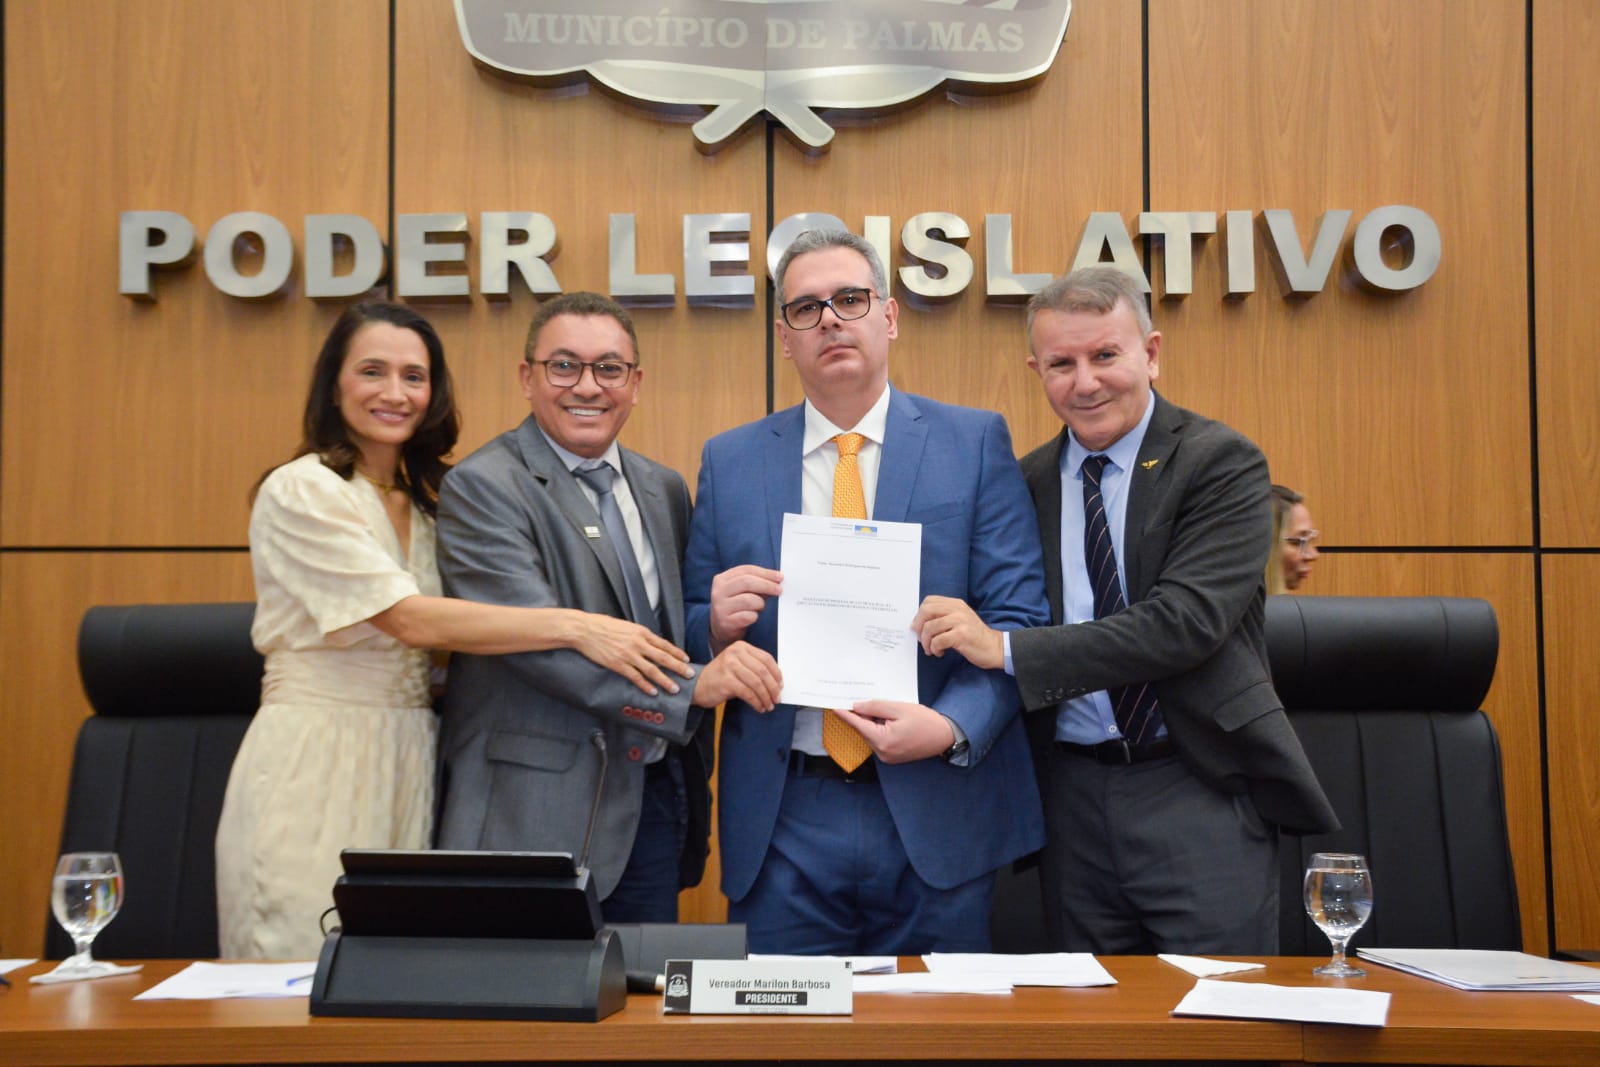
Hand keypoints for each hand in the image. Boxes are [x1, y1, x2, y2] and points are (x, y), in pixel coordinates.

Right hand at [572, 614, 693, 695]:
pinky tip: (653, 692)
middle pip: (663, 657)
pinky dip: (646, 686)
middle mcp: (638, 643)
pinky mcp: (618, 665)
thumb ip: (638, 635)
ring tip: (675, 689)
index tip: (686, 659)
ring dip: (665, 680)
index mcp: (641, 632)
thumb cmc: (602, 626)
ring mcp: (629, 655)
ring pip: (652, 670)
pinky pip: (636, 677)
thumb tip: (648, 642)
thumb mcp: (625, 626)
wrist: (585, 630)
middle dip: (678, 667)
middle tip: (689, 675)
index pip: (664, 644)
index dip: (677, 653)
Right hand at [692, 640, 782, 710]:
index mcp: (741, 647)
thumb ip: (754, 667)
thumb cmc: (721, 676)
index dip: (776, 673)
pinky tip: (759, 707)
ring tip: (769, 705)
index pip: (766, 658)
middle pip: (763, 671)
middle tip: (777, 698)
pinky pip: (748, 693)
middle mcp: (735, 653)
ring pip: (757, 683)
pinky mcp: (726, 681)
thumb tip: (777, 681)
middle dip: (773, 688)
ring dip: (766, 697)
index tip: (780, 685)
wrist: (697, 685)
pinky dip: (756, 702)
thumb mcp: (737, 665)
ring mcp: (729, 666)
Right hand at [709, 565, 782, 652]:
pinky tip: (752, 617)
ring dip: (760, 604)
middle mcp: (718, 592)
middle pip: (747, 582)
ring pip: (749, 600)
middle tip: (779, 590)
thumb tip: (777, 579)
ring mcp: (721, 607)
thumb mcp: (741, 591)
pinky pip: (748, 616)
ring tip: (760, 607)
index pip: (746, 570)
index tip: (780, 577)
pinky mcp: (726, 622)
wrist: (721, 629)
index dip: (765, 572)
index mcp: (722, 579)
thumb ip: (755, 583)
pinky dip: (755, 616)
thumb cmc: (736, 607)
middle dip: (767, 585)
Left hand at [833, 700, 955, 763]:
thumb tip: (857, 707)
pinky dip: (880, 730)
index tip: (834, 708)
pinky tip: (890, 721)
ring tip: (889, 712)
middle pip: (864, 730)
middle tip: (864, 700)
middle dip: (864, 716)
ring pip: (871, 735)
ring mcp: (887, 757)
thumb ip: (876, 707)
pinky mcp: (892, 757)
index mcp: (883, 740)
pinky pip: (879, 740)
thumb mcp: (899, 708)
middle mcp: (882, 752)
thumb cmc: (926, 721)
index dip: (845, 714)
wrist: (945, 737)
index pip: (858, 725)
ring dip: (874, 723)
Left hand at [912, 595, 1004, 669]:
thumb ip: (943, 616)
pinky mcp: (962, 635)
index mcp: (956, 604)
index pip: (929, 601)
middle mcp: (958, 609)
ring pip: (930, 628)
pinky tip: (940, 652)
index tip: (919, 628)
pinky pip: (938, 641)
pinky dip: (935, 649)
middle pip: (926, 611)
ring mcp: (960, 621)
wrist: (995, 647)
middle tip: (922, 639)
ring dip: (926, 642)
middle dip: (919, 628)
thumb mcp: (960, 619)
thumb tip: (918, 623)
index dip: (919, 615)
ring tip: (932, 649)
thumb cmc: (974, 636)